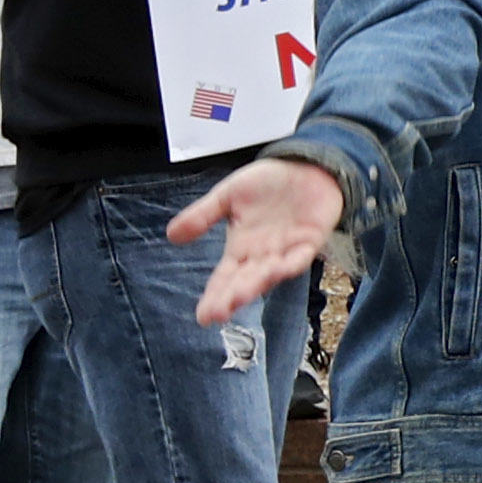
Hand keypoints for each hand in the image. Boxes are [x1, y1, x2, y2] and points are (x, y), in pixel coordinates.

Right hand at [169, 156, 344, 326]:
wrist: (304, 165)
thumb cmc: (267, 183)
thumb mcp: (228, 195)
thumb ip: (202, 215)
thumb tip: (170, 235)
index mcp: (240, 248)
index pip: (224, 279)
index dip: (214, 297)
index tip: (202, 317)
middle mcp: (262, 255)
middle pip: (244, 282)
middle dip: (230, 299)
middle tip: (217, 315)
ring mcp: (287, 250)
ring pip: (269, 274)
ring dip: (255, 285)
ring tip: (238, 297)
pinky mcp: (310, 241)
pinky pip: (299, 258)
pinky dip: (289, 265)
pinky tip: (277, 270)